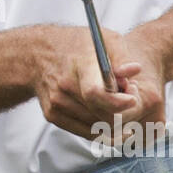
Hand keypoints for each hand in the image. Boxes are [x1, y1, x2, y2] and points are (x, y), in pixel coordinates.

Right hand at [27, 24, 163, 143]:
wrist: (37, 54)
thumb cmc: (77, 45)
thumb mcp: (104, 38)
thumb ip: (122, 56)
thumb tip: (135, 71)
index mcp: (79, 66)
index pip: (96, 93)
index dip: (118, 102)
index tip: (133, 99)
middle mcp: (65, 87)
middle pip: (103, 116)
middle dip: (124, 111)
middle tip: (129, 95)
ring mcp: (57, 104)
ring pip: (98, 128)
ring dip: (114, 119)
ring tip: (115, 98)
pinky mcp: (53, 116)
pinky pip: (87, 133)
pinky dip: (102, 127)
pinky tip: (106, 110)